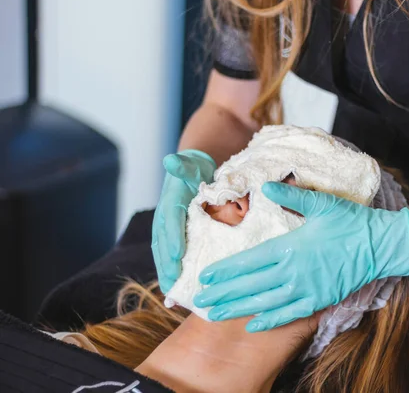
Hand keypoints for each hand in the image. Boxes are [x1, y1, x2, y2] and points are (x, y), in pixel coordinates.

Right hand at [152, 149, 215, 292]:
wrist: (192, 173)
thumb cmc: (195, 170)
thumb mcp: (191, 164)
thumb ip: (182, 165)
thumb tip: (170, 160)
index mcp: (170, 202)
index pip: (171, 220)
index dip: (173, 237)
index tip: (178, 253)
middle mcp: (164, 219)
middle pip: (163, 243)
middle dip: (168, 264)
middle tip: (174, 282)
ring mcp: (166, 231)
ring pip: (163, 255)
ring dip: (167, 275)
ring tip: (172, 294)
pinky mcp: (171, 240)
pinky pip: (169, 260)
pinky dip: (171, 277)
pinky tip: (173, 298)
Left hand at [194, 182, 408, 331]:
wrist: (381, 245)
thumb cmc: (351, 222)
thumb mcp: (321, 203)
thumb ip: (290, 196)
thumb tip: (265, 187)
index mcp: (290, 246)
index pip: (249, 261)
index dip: (225, 270)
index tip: (205, 277)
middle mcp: (293, 271)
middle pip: (250, 285)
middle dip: (223, 293)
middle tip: (199, 301)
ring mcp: (306, 289)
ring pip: (264, 302)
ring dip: (238, 309)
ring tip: (215, 314)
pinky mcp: (319, 300)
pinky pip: (290, 315)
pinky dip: (271, 321)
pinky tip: (253, 325)